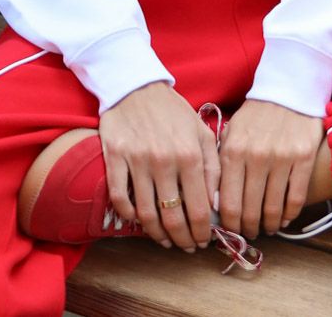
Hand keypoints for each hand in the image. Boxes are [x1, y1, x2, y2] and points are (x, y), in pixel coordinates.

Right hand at [99, 82, 219, 251]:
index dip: (202, 233)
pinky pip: (120, 198)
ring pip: (146, 213)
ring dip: (157, 234)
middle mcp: (164, 160)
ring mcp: (137, 160)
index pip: (199, 210)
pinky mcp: (115, 157)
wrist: (135, 85)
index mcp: (190, 155)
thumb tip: (216, 204)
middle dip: (181, 240)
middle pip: (173, 218)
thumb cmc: (172, 111)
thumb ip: (213, 167)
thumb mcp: (201, 133)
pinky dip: (128, 215)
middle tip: (184, 246)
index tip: (202, 241)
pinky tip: (137, 219)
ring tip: (164, 240)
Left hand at [217, 99, 323, 237]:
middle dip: (248, 228)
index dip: (229, 223)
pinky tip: (284, 219)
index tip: (230, 230)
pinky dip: (289, 215)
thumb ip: (222, 164)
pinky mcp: (303, 160)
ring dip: (269, 225)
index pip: (227, 201)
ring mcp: (281, 159)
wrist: (286, 93)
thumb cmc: (254, 117)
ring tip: (267, 228)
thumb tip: (216, 200)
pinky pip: (295, 198)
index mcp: (232, 150)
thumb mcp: (231, 133)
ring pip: (273, 208)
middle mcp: (255, 156)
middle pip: (250, 210)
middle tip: (249, 233)